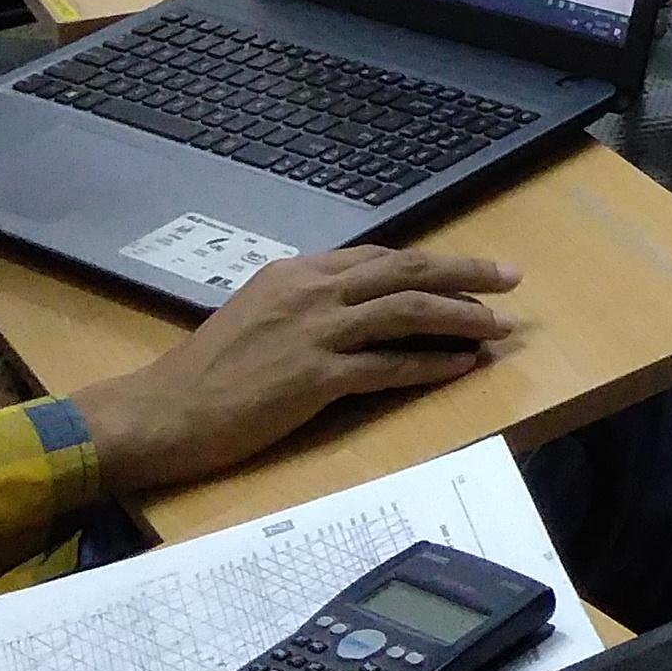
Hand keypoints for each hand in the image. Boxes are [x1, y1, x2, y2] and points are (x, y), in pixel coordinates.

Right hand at [78, 246, 521, 492]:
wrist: (161, 412)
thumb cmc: (204, 372)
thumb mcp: (254, 315)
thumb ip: (302, 304)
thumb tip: (348, 307)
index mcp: (297, 274)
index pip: (380, 258)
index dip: (429, 265)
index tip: (465, 272)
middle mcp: (311, 292)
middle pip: (406, 272)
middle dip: (465, 273)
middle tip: (510, 276)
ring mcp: (315, 333)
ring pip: (408, 312)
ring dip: (462, 317)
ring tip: (499, 325)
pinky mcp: (315, 378)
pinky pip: (389, 366)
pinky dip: (431, 365)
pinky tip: (461, 367)